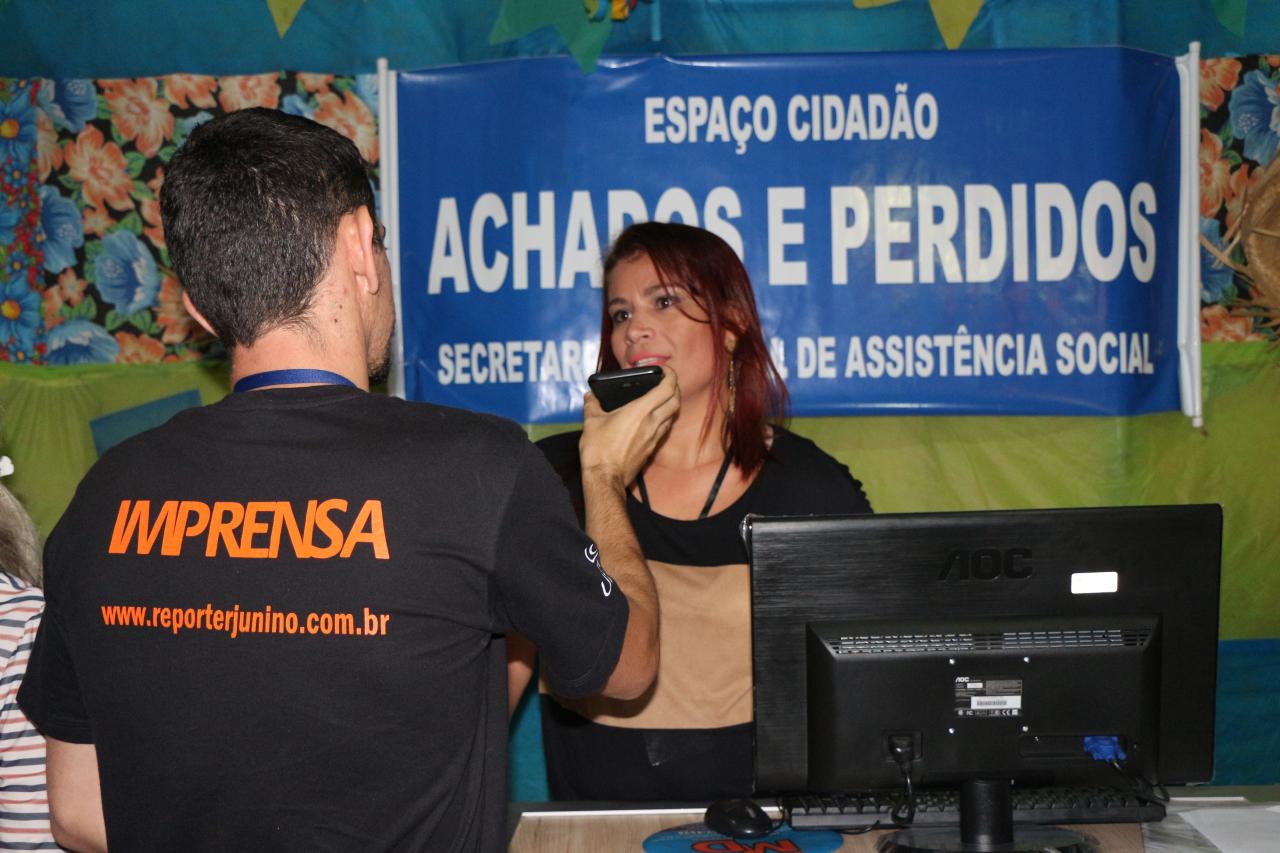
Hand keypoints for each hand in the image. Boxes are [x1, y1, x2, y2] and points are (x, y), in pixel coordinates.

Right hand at [579, 365, 678, 489]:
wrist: (605, 479)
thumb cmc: (598, 450)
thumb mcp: (591, 422)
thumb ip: (591, 405)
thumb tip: (590, 397)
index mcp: (639, 411)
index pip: (666, 388)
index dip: (670, 375)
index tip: (664, 369)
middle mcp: (652, 423)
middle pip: (676, 401)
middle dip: (674, 388)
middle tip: (666, 382)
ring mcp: (654, 437)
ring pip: (673, 416)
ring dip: (671, 404)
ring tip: (661, 398)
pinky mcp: (652, 449)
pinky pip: (664, 429)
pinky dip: (664, 419)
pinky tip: (653, 419)